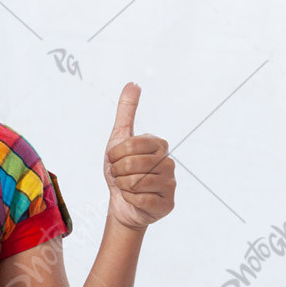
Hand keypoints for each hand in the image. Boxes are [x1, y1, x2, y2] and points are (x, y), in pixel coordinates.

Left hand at [103, 82, 175, 229]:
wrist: (122, 203)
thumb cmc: (121, 170)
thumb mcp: (118, 138)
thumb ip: (127, 111)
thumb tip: (133, 83)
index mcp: (158, 144)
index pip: (130, 145)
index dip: (114, 154)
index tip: (115, 159)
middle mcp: (168, 162)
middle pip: (132, 164)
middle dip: (117, 171)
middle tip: (120, 175)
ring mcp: (171, 183)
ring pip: (136, 182)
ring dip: (123, 185)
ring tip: (127, 186)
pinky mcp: (168, 203)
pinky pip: (140, 198)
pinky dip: (129, 198)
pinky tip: (134, 198)